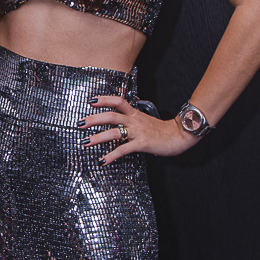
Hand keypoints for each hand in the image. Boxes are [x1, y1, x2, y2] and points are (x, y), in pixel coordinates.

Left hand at [81, 95, 200, 165]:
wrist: (178, 136)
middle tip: (80, 123)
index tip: (91, 100)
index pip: (118, 101)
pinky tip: (103, 160)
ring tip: (86, 142)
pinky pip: (123, 149)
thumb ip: (131, 119)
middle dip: (94, 119)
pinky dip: (111, 155)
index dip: (104, 99)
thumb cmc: (161, 130)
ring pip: (114, 132)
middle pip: (111, 115)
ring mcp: (138, 132)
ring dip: (98, 137)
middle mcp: (135, 120)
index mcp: (135, 113)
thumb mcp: (144, 120)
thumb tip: (118, 120)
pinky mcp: (142, 144)